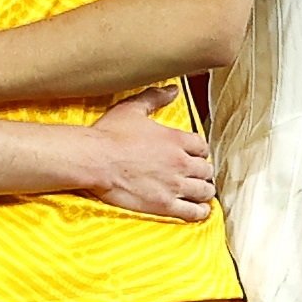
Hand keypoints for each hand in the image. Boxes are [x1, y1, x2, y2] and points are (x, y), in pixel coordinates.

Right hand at [84, 87, 214, 220]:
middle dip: (203, 172)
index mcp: (176, 139)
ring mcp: (174, 185)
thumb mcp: (132, 109)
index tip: (194, 155)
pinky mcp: (165, 204)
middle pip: (206, 170)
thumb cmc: (109, 135)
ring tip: (200, 193)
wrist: (95, 160)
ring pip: (204, 191)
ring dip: (204, 192)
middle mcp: (180, 162)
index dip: (199, 152)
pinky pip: (193, 212)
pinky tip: (199, 211)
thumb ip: (155, 98)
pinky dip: (200, 212)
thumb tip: (173, 89)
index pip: (202, 147)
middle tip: (195, 175)